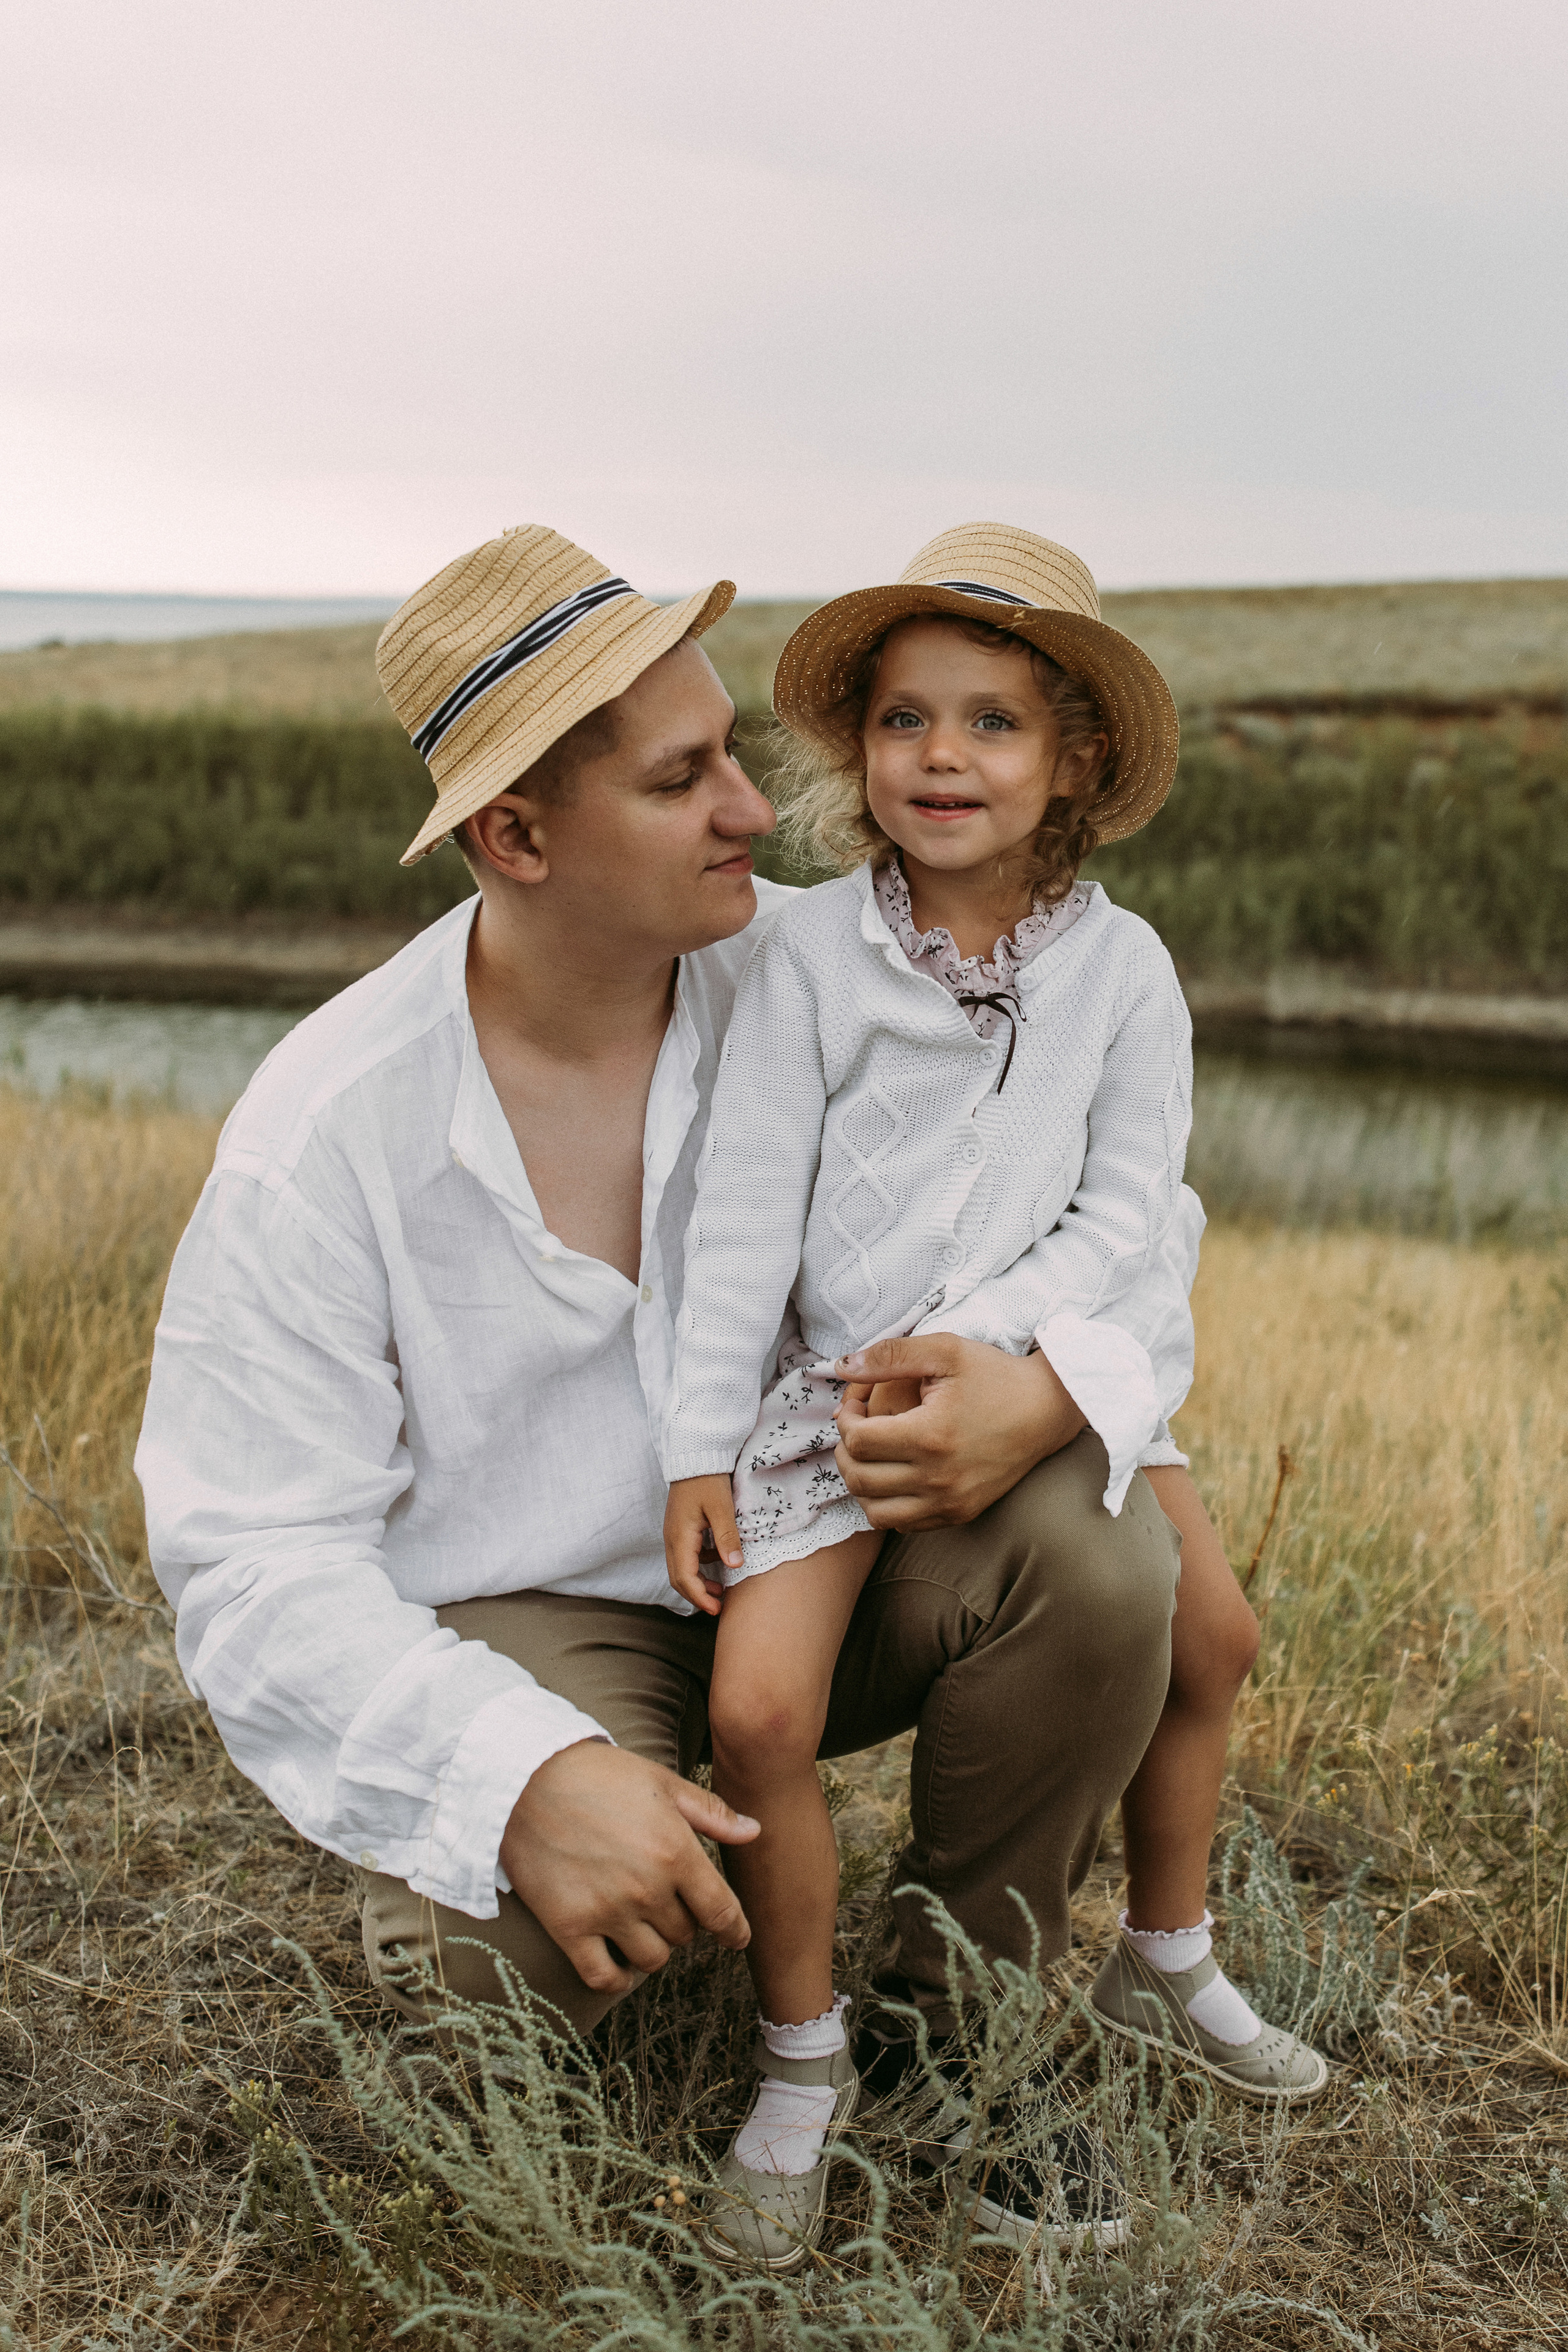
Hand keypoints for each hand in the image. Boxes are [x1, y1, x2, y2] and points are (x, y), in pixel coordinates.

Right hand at [498, 1739, 759, 1995]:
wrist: (525, 1778)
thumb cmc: (600, 1776)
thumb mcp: (662, 1783)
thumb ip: (712, 1814)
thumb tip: (756, 1832)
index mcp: (675, 1852)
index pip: (721, 1912)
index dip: (735, 1931)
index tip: (737, 1938)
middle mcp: (646, 1889)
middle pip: (685, 1934)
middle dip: (684, 1921)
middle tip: (667, 1901)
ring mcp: (606, 1911)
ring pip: (653, 1959)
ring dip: (655, 1946)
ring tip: (642, 1925)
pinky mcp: (569, 1927)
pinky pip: (604, 1977)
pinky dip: (619, 1978)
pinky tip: (621, 1964)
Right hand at [664, 1473, 742, 1614]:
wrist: (695, 1454)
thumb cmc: (707, 1479)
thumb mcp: (721, 1507)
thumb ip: (727, 1537)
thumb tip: (734, 1565)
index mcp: (680, 1536)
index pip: (685, 1578)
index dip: (700, 1597)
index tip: (717, 1609)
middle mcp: (671, 1538)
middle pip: (678, 1578)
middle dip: (697, 1595)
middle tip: (718, 1606)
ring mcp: (674, 1532)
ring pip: (680, 1568)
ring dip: (697, 1582)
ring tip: (720, 1588)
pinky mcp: (679, 1527)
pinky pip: (685, 1555)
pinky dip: (698, 1566)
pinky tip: (717, 1560)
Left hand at [834, 1336, 1084, 1531]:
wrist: (1047, 1409)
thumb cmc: (996, 1375)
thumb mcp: (945, 1350)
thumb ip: (890, 1355)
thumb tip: (842, 1367)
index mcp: (929, 1436)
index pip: (857, 1442)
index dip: (845, 1420)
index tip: (856, 1405)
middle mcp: (938, 1477)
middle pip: (859, 1480)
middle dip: (845, 1451)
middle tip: (857, 1429)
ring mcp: (950, 1502)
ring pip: (875, 1512)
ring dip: (862, 1484)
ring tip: (872, 1456)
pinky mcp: (961, 1513)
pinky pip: (904, 1524)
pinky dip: (888, 1504)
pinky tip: (896, 1475)